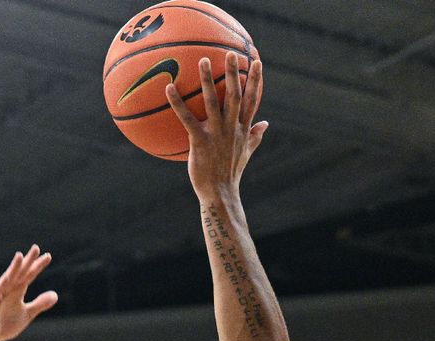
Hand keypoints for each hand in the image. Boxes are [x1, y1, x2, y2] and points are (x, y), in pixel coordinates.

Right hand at [0, 245, 57, 340]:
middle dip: (28, 261)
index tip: (48, 256)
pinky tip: (8, 276)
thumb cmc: (6, 324)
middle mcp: (8, 290)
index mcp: (17, 291)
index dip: (38, 266)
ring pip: (8, 279)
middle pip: (20, 273)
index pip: (29, 275)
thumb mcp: (27, 314)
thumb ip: (40, 303)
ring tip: (20, 256)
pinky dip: (2, 284)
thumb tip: (55, 295)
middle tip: (36, 248)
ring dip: (14, 268)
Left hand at [166, 51, 266, 196]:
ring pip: (213, 102)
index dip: (255, 81)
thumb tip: (266, 123)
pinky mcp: (200, 141)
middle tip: (231, 53)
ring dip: (208, 80)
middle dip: (234, 73)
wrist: (220, 193)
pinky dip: (177, 103)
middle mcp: (231, 128)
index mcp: (242, 129)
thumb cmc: (230, 173)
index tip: (257, 62)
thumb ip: (255, 136)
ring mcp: (216, 134)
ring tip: (203, 60)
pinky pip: (187, 118)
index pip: (253, 100)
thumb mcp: (246, 152)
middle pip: (235, 95)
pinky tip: (168, 88)